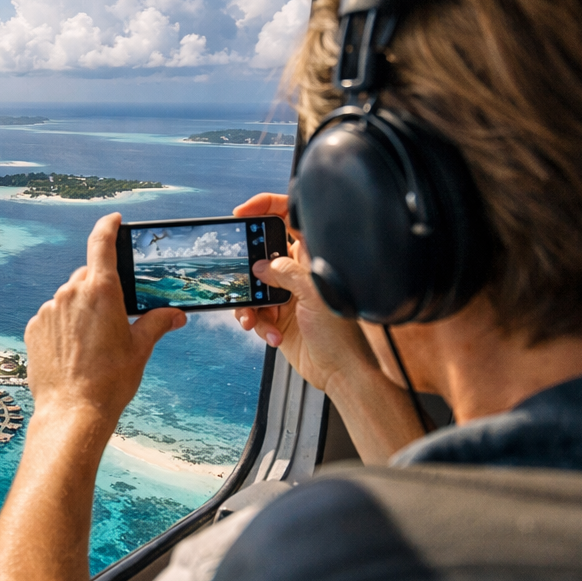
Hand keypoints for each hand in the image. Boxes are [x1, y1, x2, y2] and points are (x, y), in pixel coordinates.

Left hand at [25, 213, 185, 428]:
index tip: (113, 219)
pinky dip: (64, 326)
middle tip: (115, 315)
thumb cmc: (110, 381)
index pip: (102, 242)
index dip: (108, 226)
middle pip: (88, 276)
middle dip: (102, 289)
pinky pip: (52, 317)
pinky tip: (75, 352)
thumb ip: (157, 323)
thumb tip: (176, 315)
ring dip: (81, 310)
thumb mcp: (140, 349)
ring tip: (94, 343)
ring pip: (69, 298)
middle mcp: (70, 293)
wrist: (72, 412)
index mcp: (100, 290)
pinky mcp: (33, 327)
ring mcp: (48, 310)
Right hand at [231, 193, 376, 396]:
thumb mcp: (314, 295)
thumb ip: (286, 273)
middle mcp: (296, 273)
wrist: (339, 372)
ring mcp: (284, 295)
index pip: (288, 219)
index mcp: (311, 258)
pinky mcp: (275, 318)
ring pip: (251, 286)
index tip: (242, 212)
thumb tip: (261, 266)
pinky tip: (270, 334)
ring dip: (248, 303)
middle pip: (261, 253)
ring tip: (254, 318)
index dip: (265, 207)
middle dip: (246, 265)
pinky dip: (256, 323)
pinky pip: (252, 312)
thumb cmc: (341, 335)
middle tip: (240, 273)